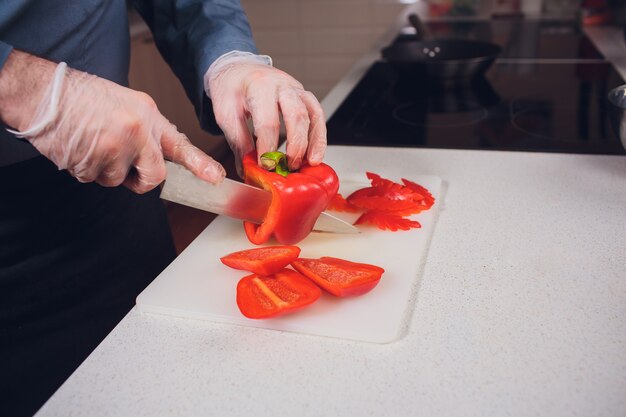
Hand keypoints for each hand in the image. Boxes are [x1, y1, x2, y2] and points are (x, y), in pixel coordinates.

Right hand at [2, 52, 224, 192]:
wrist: (46, 93)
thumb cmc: (85, 98)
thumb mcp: (128, 105)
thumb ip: (147, 132)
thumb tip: (159, 160)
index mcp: (148, 116)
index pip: (179, 145)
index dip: (199, 164)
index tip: (215, 178)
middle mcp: (136, 132)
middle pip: (154, 177)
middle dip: (141, 181)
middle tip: (125, 168)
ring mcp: (114, 149)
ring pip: (118, 181)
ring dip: (106, 171)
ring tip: (93, 143)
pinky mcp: (91, 163)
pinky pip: (95, 179)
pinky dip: (87, 169)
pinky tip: (80, 147)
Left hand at [206, 56, 326, 172]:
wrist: (238, 69)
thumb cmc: (231, 88)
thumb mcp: (226, 114)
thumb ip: (239, 142)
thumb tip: (248, 169)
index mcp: (259, 87)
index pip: (268, 121)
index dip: (268, 146)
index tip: (265, 166)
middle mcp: (281, 85)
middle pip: (296, 115)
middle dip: (296, 144)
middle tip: (290, 166)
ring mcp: (296, 88)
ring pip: (313, 113)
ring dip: (314, 141)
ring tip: (310, 162)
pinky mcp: (303, 95)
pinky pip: (318, 114)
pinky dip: (319, 135)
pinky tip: (315, 153)